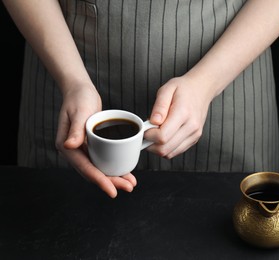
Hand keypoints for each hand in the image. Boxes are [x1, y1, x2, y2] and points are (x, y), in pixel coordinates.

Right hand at [55, 83, 136, 197]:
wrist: (80, 90)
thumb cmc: (79, 98)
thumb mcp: (79, 111)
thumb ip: (75, 129)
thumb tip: (69, 146)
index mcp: (66, 146)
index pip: (85, 168)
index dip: (100, 180)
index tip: (112, 190)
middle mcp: (74, 151)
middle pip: (93, 172)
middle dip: (111, 182)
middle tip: (129, 187)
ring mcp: (82, 149)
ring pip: (99, 168)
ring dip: (114, 177)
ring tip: (130, 183)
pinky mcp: (91, 145)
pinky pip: (102, 160)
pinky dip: (113, 166)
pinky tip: (125, 171)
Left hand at [144, 75, 214, 158]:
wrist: (202, 89)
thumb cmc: (183, 88)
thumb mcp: (167, 89)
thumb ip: (159, 106)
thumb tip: (153, 122)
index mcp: (183, 113)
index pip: (162, 136)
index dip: (148, 135)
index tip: (145, 128)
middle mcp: (191, 126)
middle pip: (165, 148)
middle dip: (150, 144)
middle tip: (147, 132)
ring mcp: (194, 134)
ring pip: (169, 153)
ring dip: (157, 147)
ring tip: (155, 133)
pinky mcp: (194, 139)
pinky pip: (175, 152)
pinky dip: (166, 148)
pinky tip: (164, 136)